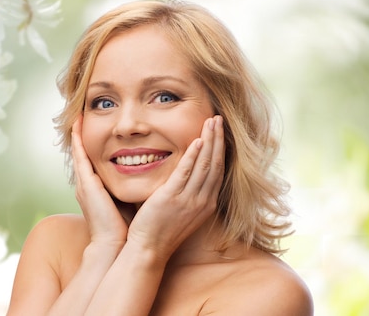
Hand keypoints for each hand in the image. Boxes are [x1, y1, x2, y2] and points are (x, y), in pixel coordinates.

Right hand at [71, 115, 131, 246]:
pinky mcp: (86, 183)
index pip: (96, 158)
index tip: (101, 125)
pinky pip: (80, 155)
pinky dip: (78, 139)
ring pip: (80, 149)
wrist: (115, 245)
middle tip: (83, 112)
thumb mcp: (129, 200)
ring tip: (79, 112)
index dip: (97, 141)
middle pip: (85, 150)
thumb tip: (151, 176)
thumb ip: (134, 187)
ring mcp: (85, 182)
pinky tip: (78, 124)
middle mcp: (88, 182)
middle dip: (83, 132)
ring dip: (79, 131)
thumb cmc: (126, 228)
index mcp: (98, 187)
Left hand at [127, 115, 224, 258]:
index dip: (219, 150)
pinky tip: (197, 140)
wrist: (148, 250)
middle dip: (218, 140)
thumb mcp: (179, 210)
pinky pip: (186, 173)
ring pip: (205, 165)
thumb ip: (183, 192)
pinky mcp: (172, 199)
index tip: (219, 132)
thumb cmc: (159, 230)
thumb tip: (180, 174)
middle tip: (219, 119)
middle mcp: (202, 201)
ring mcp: (189, 201)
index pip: (217, 171)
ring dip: (209, 141)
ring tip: (211, 121)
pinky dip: (194, 156)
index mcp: (205, 204)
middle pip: (215, 164)